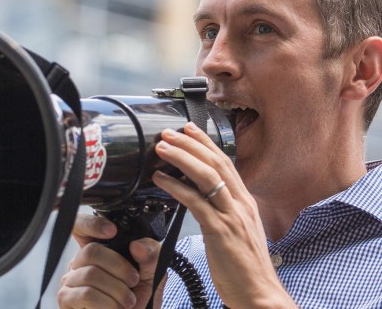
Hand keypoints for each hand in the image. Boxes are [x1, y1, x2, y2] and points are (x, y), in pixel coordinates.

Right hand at [57, 213, 164, 308]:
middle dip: (118, 266)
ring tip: (129, 301)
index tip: (112, 231)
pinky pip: (86, 294)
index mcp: (99, 247)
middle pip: (91, 250)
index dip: (91, 223)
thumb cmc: (140, 295)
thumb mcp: (153, 271)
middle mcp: (81, 261)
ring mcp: (71, 280)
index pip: (81, 225)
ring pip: (90, 274)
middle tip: (134, 280)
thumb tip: (137, 245)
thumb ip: (151, 254)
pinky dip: (107, 302)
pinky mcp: (67, 300)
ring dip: (116, 289)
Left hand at [152, 123, 296, 308]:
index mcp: (244, 200)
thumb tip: (203, 193)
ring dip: (181, 158)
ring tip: (161, 148)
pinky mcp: (220, 231)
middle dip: (190, 143)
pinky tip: (160, 179)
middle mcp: (240, 203)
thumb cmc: (246, 264)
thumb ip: (224, 207)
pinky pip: (195, 202)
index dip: (206, 142)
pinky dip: (176, 187)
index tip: (189, 128)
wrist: (260, 294)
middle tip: (169, 132)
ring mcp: (231, 215)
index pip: (224, 162)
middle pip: (214, 162)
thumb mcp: (239, 227)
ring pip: (205, 176)